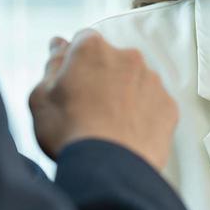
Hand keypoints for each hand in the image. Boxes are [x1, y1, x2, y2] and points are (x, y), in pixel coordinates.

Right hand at [29, 30, 178, 168]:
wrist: (111, 168)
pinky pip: (153, 105)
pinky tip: (127, 135)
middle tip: (88, 110)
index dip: (75, 63)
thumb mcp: (41, 97)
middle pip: (112, 61)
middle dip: (102, 78)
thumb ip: (52, 65)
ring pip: (135, 82)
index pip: (82, 41)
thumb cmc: (70, 132)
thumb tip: (59, 45)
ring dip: (124, 96)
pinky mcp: (169, 106)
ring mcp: (152, 81)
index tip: (71, 83)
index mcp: (92, 49)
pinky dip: (143, 116)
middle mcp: (127, 57)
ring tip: (109, 127)